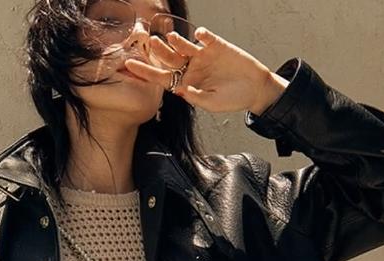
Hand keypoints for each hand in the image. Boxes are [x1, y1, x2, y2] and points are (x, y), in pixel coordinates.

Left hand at [123, 26, 289, 115]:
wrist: (254, 89)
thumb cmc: (232, 99)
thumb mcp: (212, 102)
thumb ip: (196, 96)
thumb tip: (179, 90)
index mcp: (186, 82)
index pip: (162, 77)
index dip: (146, 71)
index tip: (129, 65)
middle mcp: (191, 67)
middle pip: (170, 58)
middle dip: (159, 51)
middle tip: (149, 43)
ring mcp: (203, 56)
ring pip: (184, 46)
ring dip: (177, 41)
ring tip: (170, 37)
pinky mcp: (217, 46)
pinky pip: (206, 38)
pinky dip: (202, 35)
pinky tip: (199, 35)